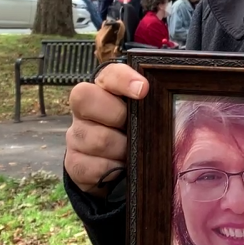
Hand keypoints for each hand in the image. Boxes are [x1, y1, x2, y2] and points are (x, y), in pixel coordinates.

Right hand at [64, 63, 147, 196]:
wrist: (109, 168)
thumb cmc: (132, 132)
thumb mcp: (141, 116)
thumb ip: (150, 106)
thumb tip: (170, 106)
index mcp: (104, 89)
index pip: (108, 74)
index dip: (123, 79)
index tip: (143, 89)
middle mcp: (83, 109)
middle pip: (88, 100)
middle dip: (117, 116)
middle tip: (133, 129)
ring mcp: (75, 135)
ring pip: (97, 139)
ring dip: (121, 150)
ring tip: (131, 154)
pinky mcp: (73, 163)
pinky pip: (93, 167)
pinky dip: (112, 171)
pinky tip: (119, 169)